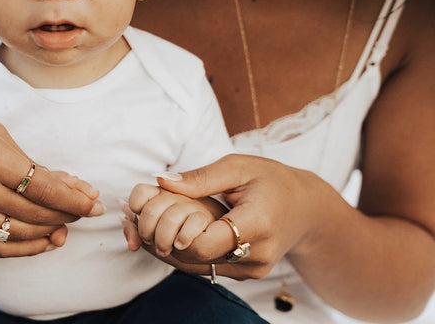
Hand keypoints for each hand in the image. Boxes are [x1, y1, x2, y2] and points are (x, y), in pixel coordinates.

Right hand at [0, 101, 103, 257]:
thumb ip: (27, 162)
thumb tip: (64, 186)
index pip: (44, 187)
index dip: (75, 199)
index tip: (93, 202)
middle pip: (36, 214)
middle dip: (68, 215)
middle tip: (86, 211)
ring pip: (19, 236)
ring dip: (49, 234)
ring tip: (66, 228)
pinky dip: (23, 248)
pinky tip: (41, 241)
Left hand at [124, 154, 328, 279]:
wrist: (306, 209)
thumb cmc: (272, 180)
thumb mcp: (238, 167)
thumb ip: (201, 178)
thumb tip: (162, 181)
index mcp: (257, 223)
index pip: (205, 243)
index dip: (176, 232)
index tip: (158, 214)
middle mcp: (257, 254)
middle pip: (197, 259)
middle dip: (164, 239)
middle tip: (137, 220)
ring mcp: (252, 270)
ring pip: (198, 268)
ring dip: (169, 249)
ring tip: (146, 226)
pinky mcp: (247, 275)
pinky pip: (207, 269)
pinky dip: (185, 253)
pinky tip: (168, 234)